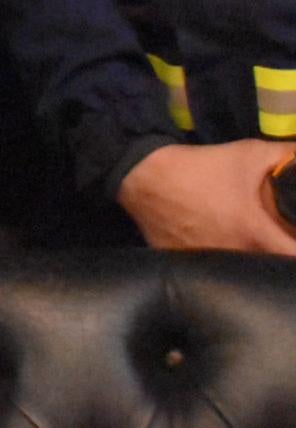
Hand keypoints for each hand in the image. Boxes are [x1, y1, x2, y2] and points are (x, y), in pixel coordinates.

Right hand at [120, 141, 295, 254]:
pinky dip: (221, 261)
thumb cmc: (202, 168)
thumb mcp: (250, 154)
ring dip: (250, 259)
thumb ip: (288, 157)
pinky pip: (214, 270)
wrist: (146, 176)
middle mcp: (238, 258)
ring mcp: (212, 267)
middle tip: (276, 236)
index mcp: (258, 236)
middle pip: (270, 268)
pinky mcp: (189, 267)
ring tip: (245, 238)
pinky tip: (214, 241)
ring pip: (243, 273)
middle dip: (278, 255)